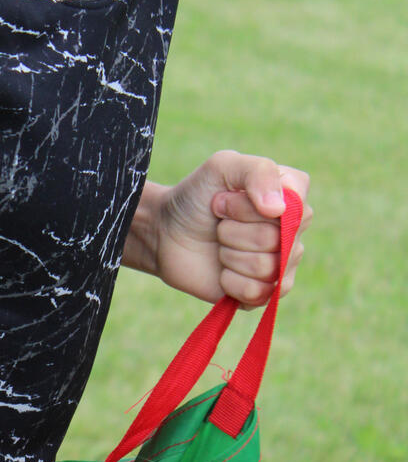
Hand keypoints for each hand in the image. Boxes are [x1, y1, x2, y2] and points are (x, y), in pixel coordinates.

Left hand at [134, 152, 310, 305]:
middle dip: (234, 230)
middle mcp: (292, 233)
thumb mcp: (223, 166)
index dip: (250, 208)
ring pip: (267, 268)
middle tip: (218, 223)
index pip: (296, 209)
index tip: (223, 197)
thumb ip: (258, 172)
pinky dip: (230, 281)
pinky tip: (221, 270)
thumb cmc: (196, 196)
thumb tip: (278, 209)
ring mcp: (280, 266)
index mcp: (291, 198)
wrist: (164, 232)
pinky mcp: (262, 294)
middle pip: (278, 241)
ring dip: (230, 255)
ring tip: (219, 244)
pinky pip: (258, 293)